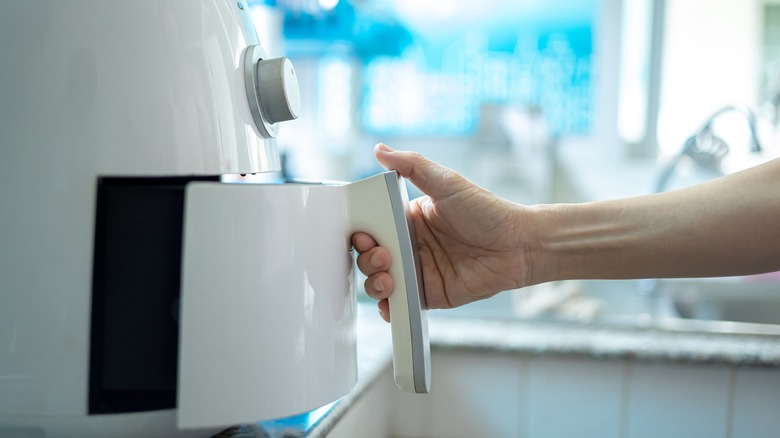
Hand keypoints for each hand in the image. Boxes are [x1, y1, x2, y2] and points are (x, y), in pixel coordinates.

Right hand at [352, 143, 532, 321]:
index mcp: (409, 219)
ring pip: (379, 282)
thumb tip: (380, 150)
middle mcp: (409, 246)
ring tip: (389, 277)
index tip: (363, 235)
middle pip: (370, 256)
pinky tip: (390, 303)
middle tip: (382, 255)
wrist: (519, 245)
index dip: (362, 233)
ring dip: (374, 282)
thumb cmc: (488, 211)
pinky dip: (389, 307)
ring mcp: (417, 271)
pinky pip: (401, 305)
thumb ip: (412, 165)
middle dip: (366, 259)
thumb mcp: (447, 182)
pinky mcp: (429, 294)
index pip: (373, 226)